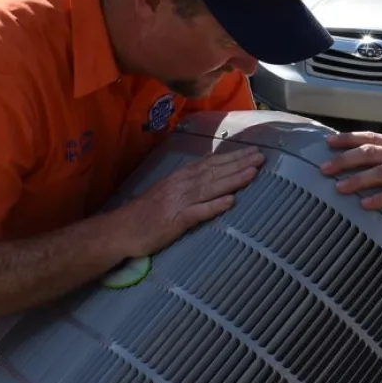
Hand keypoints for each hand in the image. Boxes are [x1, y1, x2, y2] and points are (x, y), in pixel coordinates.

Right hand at [109, 146, 264, 256]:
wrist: (120, 230)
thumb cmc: (145, 214)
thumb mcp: (167, 192)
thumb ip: (189, 185)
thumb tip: (211, 176)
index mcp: (179, 178)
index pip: (210, 163)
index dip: (232, 157)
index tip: (252, 152)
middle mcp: (180, 185)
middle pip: (214, 172)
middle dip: (239, 163)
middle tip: (261, 157)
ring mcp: (178, 202)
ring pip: (210, 187)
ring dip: (233, 179)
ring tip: (252, 172)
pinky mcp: (174, 221)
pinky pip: (197, 212)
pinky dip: (213, 206)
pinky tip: (229, 201)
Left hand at [320, 132, 381, 225]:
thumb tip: (359, 165)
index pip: (371, 138)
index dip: (348, 139)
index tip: (327, 144)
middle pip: (371, 153)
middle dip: (345, 160)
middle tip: (324, 169)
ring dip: (358, 179)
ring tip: (339, 188)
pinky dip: (381, 198)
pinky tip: (366, 204)